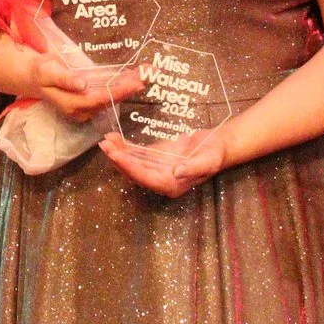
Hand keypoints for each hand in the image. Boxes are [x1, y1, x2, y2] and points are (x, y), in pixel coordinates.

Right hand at [31, 49, 140, 122]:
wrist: (35, 78)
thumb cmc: (40, 71)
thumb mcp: (48, 71)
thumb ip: (65, 78)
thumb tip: (83, 84)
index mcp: (72, 104)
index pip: (100, 99)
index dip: (119, 91)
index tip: (136, 82)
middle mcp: (82, 110)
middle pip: (111, 100)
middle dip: (131, 87)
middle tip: (150, 74)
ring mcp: (87, 108)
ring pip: (113, 98)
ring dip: (131, 85)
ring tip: (149, 73)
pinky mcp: (90, 102)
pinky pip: (110, 94)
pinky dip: (123, 85)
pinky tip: (136, 76)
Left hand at [99, 128, 226, 197]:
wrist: (218, 145)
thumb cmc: (215, 154)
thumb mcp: (208, 161)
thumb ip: (193, 168)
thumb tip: (176, 172)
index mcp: (171, 185)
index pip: (145, 177)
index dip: (129, 167)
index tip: (116, 155)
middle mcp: (160, 180)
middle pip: (134, 172)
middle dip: (118, 160)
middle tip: (105, 146)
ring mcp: (156, 168)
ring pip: (132, 163)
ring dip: (118, 153)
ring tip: (105, 140)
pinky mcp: (155, 157)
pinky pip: (137, 154)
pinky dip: (125, 147)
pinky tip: (114, 138)